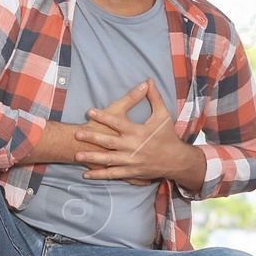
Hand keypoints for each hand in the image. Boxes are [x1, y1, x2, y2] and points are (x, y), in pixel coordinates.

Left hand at [72, 78, 190, 182]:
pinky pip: (113, 174)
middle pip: (109, 142)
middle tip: (77, 134)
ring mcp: (131, 161)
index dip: (103, 116)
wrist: (177, 161)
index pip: (117, 123)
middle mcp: (133, 147)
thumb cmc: (168, 136)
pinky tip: (87, 174)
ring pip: (108, 160)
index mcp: (138, 132)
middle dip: (92, 138)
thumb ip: (153, 97)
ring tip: (77, 155)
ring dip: (92, 158)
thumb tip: (148, 80)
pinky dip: (100, 175)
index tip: (90, 111)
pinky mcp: (131, 172)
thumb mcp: (162, 115)